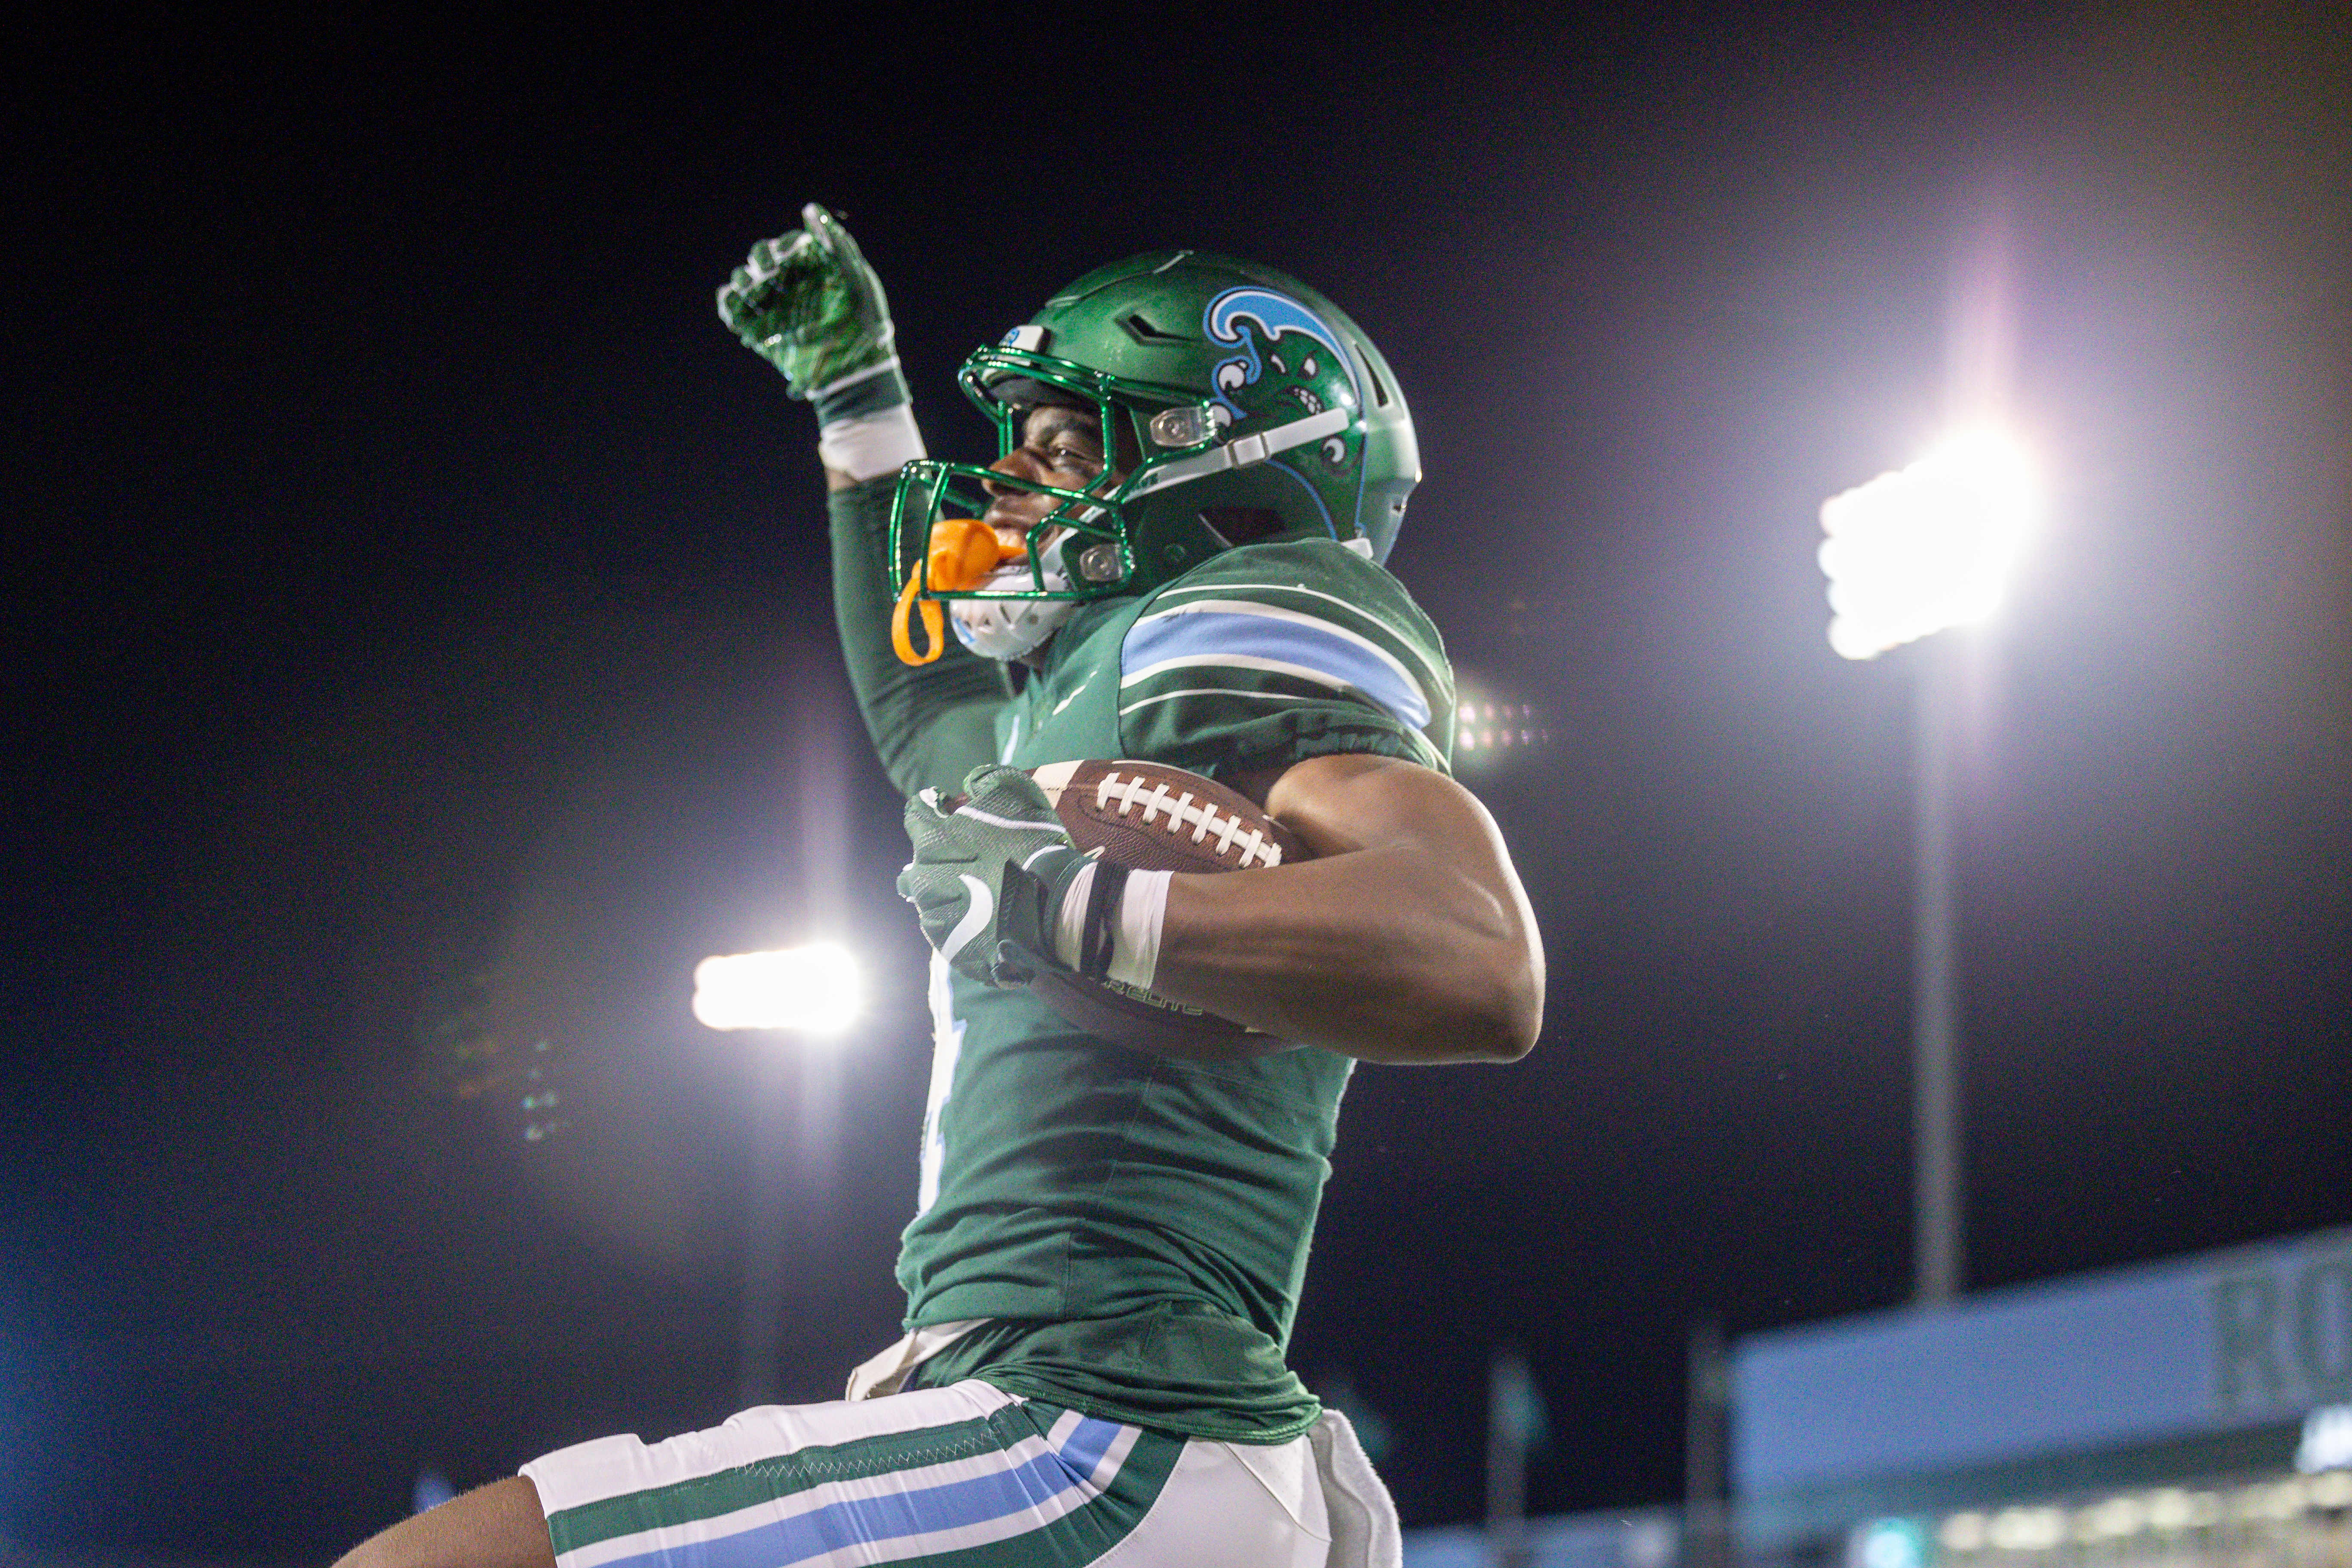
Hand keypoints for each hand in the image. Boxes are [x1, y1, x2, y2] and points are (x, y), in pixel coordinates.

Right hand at [717, 203, 895, 398]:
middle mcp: (794, 288)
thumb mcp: (858, 279)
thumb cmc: (866, 326)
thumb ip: (837, 243)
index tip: (792, 254)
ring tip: (751, 288)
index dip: (787, 244)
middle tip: (769, 270)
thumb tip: (810, 209)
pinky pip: (735, 313)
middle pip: (764, 260)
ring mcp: (777, 310)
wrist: (856, 375)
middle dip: (761, 259)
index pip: (791, 245)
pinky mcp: (764, 334)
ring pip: (746, 283)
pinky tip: (735, 304)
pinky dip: (728, 305)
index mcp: (817, 272)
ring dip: (743, 279)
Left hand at [898, 766, 1090, 986]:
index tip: (946, 808)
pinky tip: (979, 917)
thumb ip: (988, 780)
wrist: (1054, 908)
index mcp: (932, 840)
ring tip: (972, 891)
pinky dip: (957, 921)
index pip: (916, 815)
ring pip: (926, 901)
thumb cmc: (1034, 847)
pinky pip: (944, 930)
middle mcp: (924, 879)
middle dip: (935, 858)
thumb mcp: (1016, 795)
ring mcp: (936, 917)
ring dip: (943, 892)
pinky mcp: (951, 947)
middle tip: (963, 858)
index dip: (932, 808)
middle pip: (916, 866)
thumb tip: (970, 782)